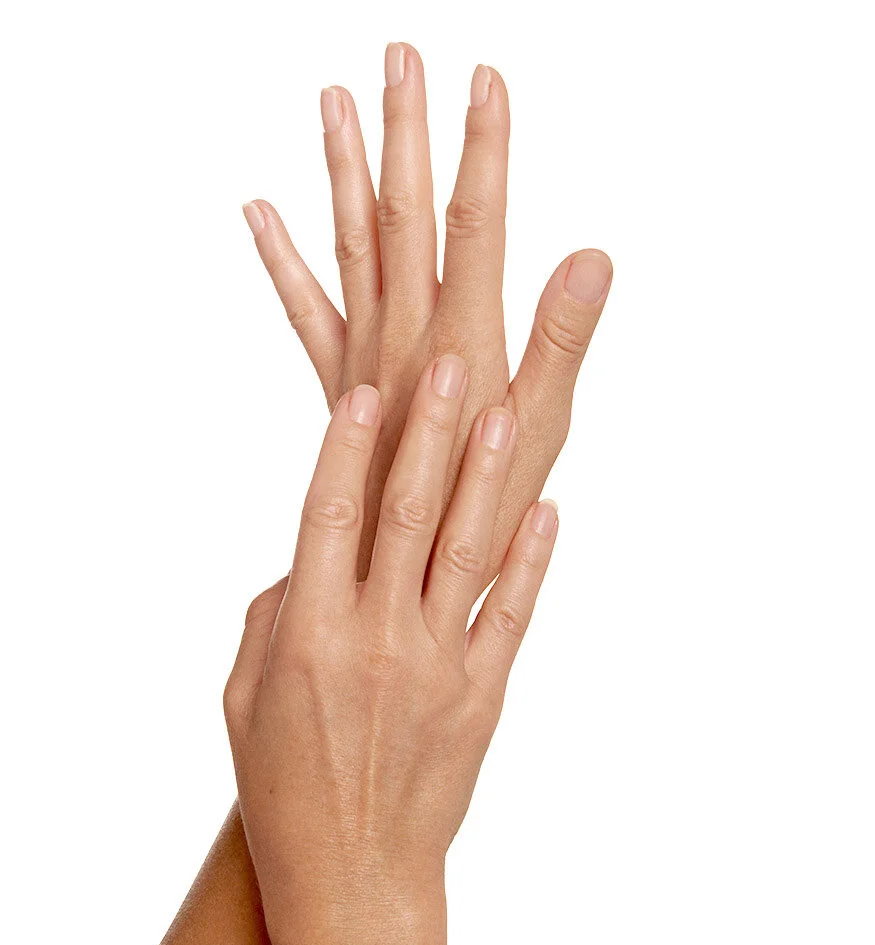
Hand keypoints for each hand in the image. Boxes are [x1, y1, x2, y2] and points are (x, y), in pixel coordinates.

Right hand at [224, 357, 557, 944]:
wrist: (352, 877)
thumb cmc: (284, 787)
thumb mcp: (243, 700)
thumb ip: (272, 616)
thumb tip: (304, 560)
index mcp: (309, 636)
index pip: (327, 515)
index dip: (345, 446)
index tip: (363, 388)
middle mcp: (377, 639)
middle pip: (405, 514)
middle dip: (428, 432)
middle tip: (451, 361)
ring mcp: (438, 666)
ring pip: (466, 551)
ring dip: (488, 476)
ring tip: (507, 410)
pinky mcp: (483, 694)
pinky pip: (513, 613)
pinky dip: (533, 559)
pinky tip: (551, 510)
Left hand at [243, 43, 609, 579]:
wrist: (402, 564)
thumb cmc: (482, 505)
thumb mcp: (542, 427)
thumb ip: (563, 338)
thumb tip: (592, 256)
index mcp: (464, 335)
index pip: (475, 220)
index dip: (483, 147)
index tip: (484, 77)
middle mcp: (406, 330)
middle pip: (404, 210)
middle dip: (406, 129)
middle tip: (400, 54)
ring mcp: (365, 350)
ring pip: (352, 241)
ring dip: (344, 168)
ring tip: (334, 98)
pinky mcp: (339, 376)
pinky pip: (305, 308)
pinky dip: (282, 259)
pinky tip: (260, 212)